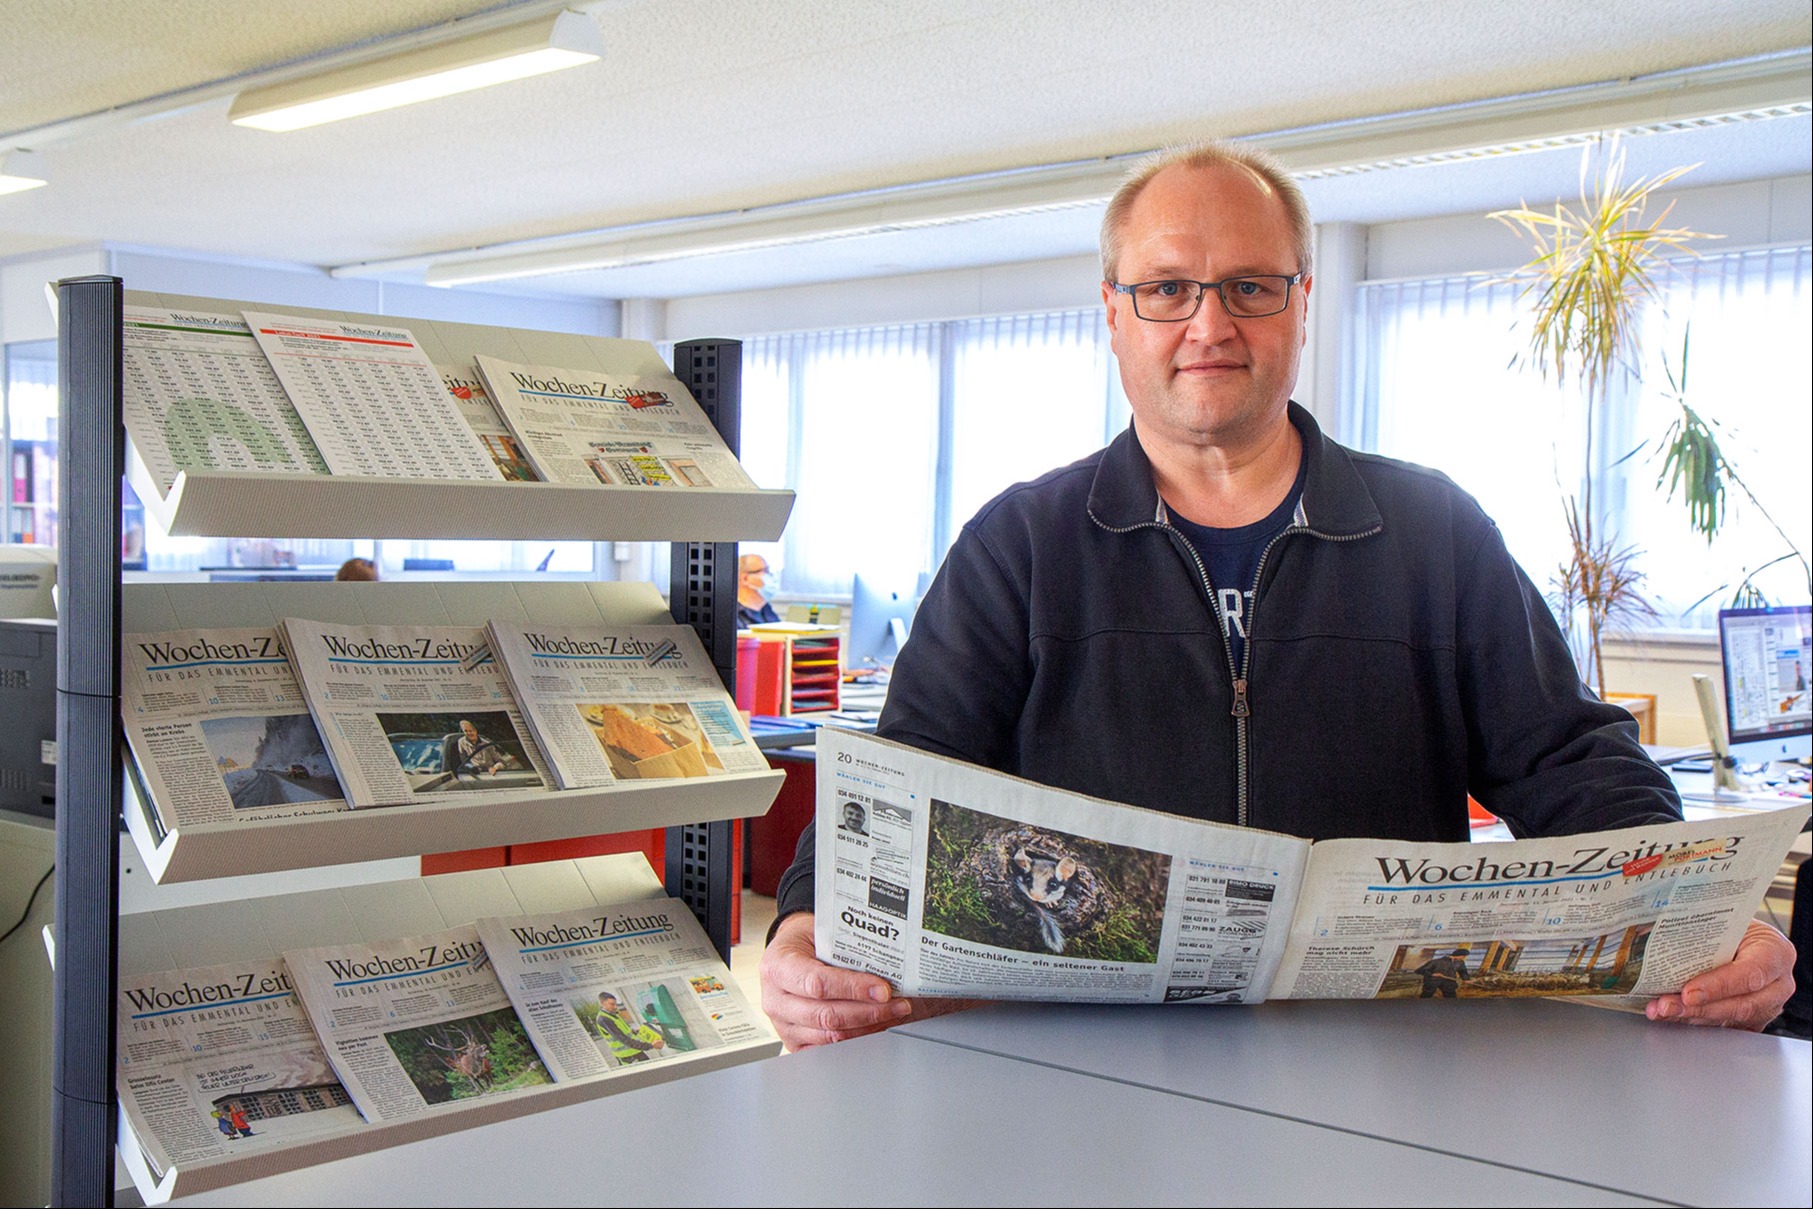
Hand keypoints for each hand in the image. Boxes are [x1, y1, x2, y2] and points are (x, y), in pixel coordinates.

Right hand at [759, 913, 988, 1048]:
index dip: (853, 988)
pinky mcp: (794, 1042)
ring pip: (831, 1036)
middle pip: (826, 1015)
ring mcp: (783, 1025)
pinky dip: (857, 1039)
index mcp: (777, 967)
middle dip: (869, 1012)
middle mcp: (775, 1000)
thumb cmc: (805, 941)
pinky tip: (875, 1026)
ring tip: (893, 1013)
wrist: (788, 953)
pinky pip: (829, 1048)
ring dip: (869, 1027)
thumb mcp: (819, 933)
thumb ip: (844, 949)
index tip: (883, 989)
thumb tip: (885, 965)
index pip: (817, 984)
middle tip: (898, 1003)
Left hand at [1645, 920, 1796, 1030]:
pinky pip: (1722, 1025)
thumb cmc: (1736, 925)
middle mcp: (1777, 984)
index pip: (1750, 974)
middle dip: (1698, 1008)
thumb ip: (1706, 933)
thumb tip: (1661, 936)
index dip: (1719, 986)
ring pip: (1729, 1019)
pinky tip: (1670, 1015)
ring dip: (1690, 1017)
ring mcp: (1768, 1005)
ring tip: (1661, 1010)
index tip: (1688, 993)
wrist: (1746, 935)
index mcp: (1776, 953)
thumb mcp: (1728, 921)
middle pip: (1741, 1005)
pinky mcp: (1753, 1019)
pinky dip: (1692, 1021)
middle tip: (1667, 1005)